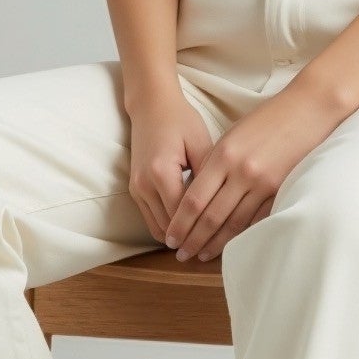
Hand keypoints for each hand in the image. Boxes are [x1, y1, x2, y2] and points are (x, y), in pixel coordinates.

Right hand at [126, 94, 213, 246]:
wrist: (151, 106)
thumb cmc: (180, 120)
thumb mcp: (201, 144)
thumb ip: (209, 176)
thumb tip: (223, 204)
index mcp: (161, 172)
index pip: (183, 215)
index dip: (201, 232)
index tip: (220, 243)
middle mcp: (144, 184)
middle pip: (168, 228)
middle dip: (189, 241)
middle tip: (212, 252)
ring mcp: (136, 188)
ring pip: (157, 229)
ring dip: (177, 238)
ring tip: (201, 246)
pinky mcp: (135, 189)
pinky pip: (151, 219)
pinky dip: (168, 228)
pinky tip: (187, 230)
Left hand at [163, 82, 346, 261]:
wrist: (308, 109)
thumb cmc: (267, 118)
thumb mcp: (233, 134)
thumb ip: (215, 162)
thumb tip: (197, 192)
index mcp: (223, 155)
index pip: (194, 199)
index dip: (180, 223)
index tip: (171, 237)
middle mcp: (241, 172)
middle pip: (211, 216)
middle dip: (193, 239)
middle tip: (181, 254)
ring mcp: (263, 183)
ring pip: (234, 223)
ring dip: (216, 243)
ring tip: (202, 255)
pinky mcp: (281, 189)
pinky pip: (257, 219)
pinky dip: (242, 234)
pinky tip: (231, 244)